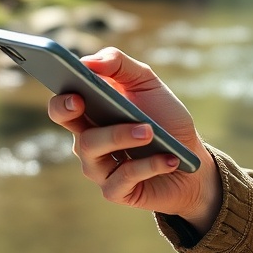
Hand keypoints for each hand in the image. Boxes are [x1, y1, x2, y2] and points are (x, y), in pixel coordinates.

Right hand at [47, 48, 220, 232]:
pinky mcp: (115, 191)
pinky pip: (121, 178)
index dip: (61, 96)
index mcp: (92, 111)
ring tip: (149, 131)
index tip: (72, 88)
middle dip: (69, 111)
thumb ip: (119, 65)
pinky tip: (169, 158)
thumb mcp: (147, 83)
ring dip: (122, 135)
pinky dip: (148, 165)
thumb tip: (88, 61)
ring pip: (91, 149)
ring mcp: (98, 167)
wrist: (192, 161)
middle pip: (66, 121)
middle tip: (83, 100)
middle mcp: (88, 139)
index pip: (63, 103)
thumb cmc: (165, 118)